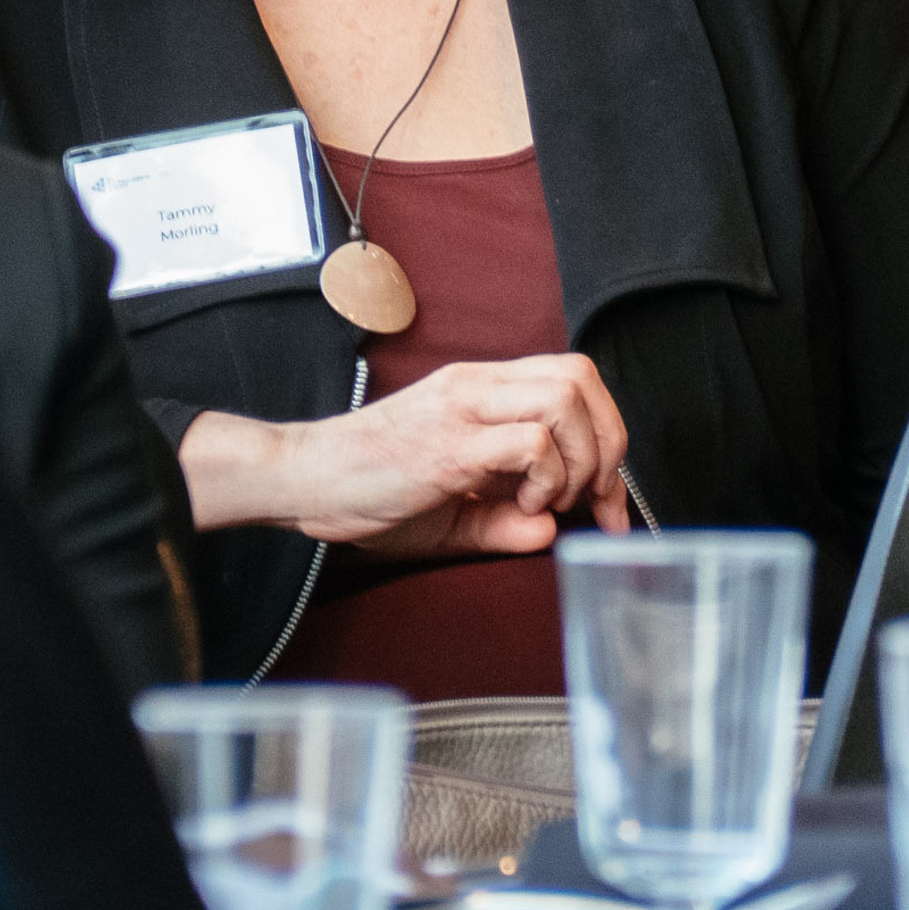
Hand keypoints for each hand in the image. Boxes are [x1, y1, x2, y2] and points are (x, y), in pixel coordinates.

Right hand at [179, 355, 630, 560]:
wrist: (299, 480)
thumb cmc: (367, 489)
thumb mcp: (449, 513)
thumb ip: (501, 521)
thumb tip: (551, 531)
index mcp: (482, 389)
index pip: (573, 379)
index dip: (608, 435)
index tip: (609, 499)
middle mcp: (477, 386)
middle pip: (581, 378)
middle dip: (608, 444)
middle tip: (593, 498)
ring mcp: (463, 409)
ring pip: (565, 402)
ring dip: (578, 460)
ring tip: (548, 500)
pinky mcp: (449, 444)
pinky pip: (531, 443)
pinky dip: (545, 480)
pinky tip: (518, 507)